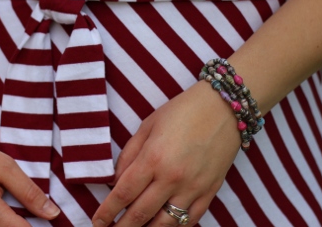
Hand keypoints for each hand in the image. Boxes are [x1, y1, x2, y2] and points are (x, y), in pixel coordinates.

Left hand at [92, 81, 240, 225]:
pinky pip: (190, 220)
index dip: (107, 211)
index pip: (123, 193)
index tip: (97, 221)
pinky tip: (163, 226)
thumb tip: (116, 181)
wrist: (224, 108)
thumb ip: (129, 155)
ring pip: (165, 224)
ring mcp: (193, 188)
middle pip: (141, 214)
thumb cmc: (182, 112)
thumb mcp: (148, 126)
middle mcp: (171, 178)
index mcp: (153, 158)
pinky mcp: (209, 192)